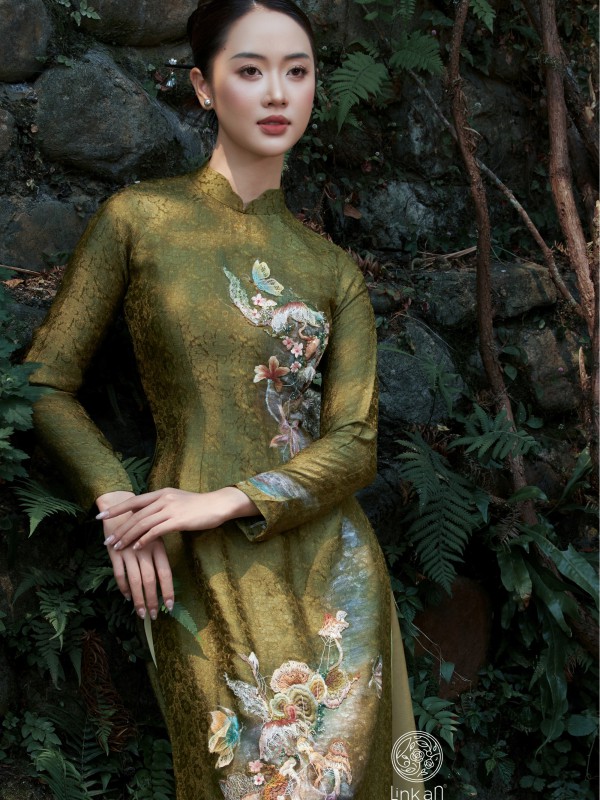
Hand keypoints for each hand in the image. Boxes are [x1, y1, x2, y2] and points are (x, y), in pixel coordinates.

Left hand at [96, 486, 258, 551]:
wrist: (218, 504)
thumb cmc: (198, 505)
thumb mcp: (176, 500)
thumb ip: (160, 504)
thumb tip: (144, 512)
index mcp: (161, 493)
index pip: (133, 501)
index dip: (116, 509)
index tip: (101, 516)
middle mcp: (163, 498)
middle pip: (135, 515)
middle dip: (119, 528)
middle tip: (107, 540)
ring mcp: (170, 508)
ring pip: (142, 524)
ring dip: (128, 536)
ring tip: (118, 547)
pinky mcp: (178, 520)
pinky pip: (156, 531)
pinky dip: (144, 540)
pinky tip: (137, 548)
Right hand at [97, 490, 173, 618]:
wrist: (119, 507)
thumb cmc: (142, 524)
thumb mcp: (155, 535)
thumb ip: (158, 555)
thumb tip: (164, 580)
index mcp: (158, 546)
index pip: (165, 573)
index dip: (168, 591)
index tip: (170, 606)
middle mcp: (144, 550)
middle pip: (150, 581)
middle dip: (152, 600)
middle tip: (154, 616)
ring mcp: (129, 552)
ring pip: (135, 581)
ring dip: (138, 599)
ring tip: (141, 613)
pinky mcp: (115, 553)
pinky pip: (119, 575)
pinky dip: (124, 587)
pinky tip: (128, 597)